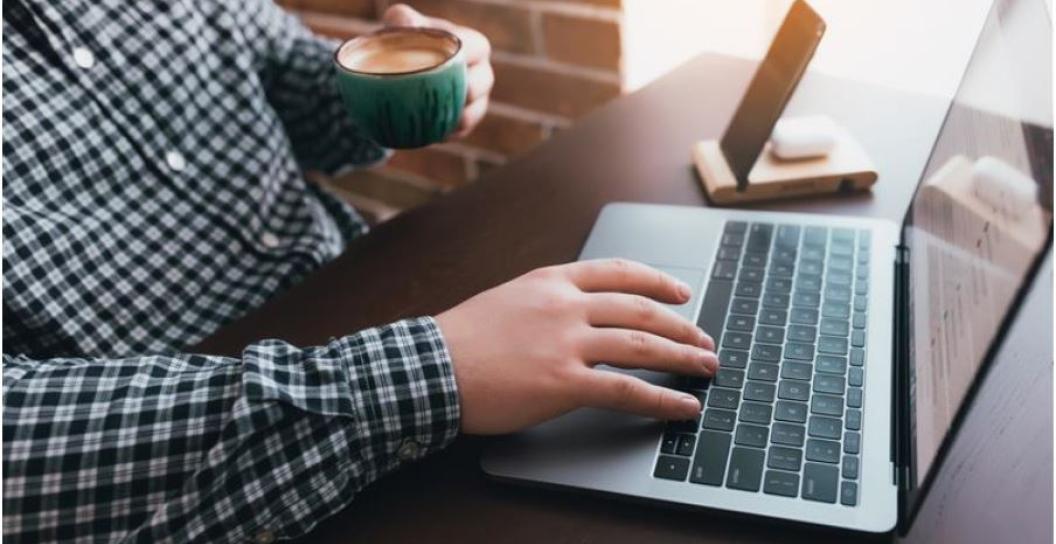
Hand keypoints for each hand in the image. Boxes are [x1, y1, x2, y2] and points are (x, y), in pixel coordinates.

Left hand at [382, 4, 493, 137]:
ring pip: (473, 113)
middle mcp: (481, 72)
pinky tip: (429, 133)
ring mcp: (477, 100)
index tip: (438, 62)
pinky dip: (445, 133)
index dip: (462, 56)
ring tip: (432, 119)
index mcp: (473, 45)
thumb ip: (403, 19)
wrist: (401, 69)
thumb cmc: (406, 41)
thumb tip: (407, 25)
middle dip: (461, 91)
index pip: (476, 48)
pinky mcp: (466, 122)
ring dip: (454, 118)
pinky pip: (460, 132)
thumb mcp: (401, 25)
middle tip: (434, 93)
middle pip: (480, 85)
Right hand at [436, 259, 719, 434]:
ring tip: (706, 367)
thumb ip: (547, 301)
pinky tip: (682, 405)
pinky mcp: (564, 382)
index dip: (657, 281)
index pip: (619, 272)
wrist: (431, 365)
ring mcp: (567, 342)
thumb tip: (580, 313)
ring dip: (683, 357)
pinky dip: (662, 398)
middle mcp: (566, 306)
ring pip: (642, 345)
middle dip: (681, 325)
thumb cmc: (462, 338)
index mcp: (552, 281)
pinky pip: (626, 389)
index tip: (681, 293)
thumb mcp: (508, 298)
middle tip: (704, 340)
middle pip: (641, 309)